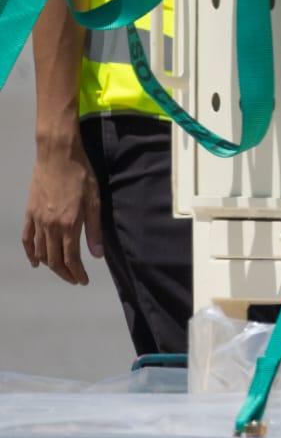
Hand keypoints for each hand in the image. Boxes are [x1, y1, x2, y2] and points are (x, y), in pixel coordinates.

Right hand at [22, 142, 101, 284]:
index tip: (83, 280)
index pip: (71, 258)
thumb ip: (94, 229)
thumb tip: (96, 255)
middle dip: (64, 273)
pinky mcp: (29, 213)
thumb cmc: (81, 176)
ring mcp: (37, 220)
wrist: (57, 156)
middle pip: (54, 259)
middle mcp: (50, 226)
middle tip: (74, 279)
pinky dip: (30, 253)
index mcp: (68, 224)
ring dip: (50, 265)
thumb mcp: (94, 201)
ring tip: (61, 271)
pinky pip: (27, 238)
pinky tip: (36, 261)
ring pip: (40, 252)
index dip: (77, 273)